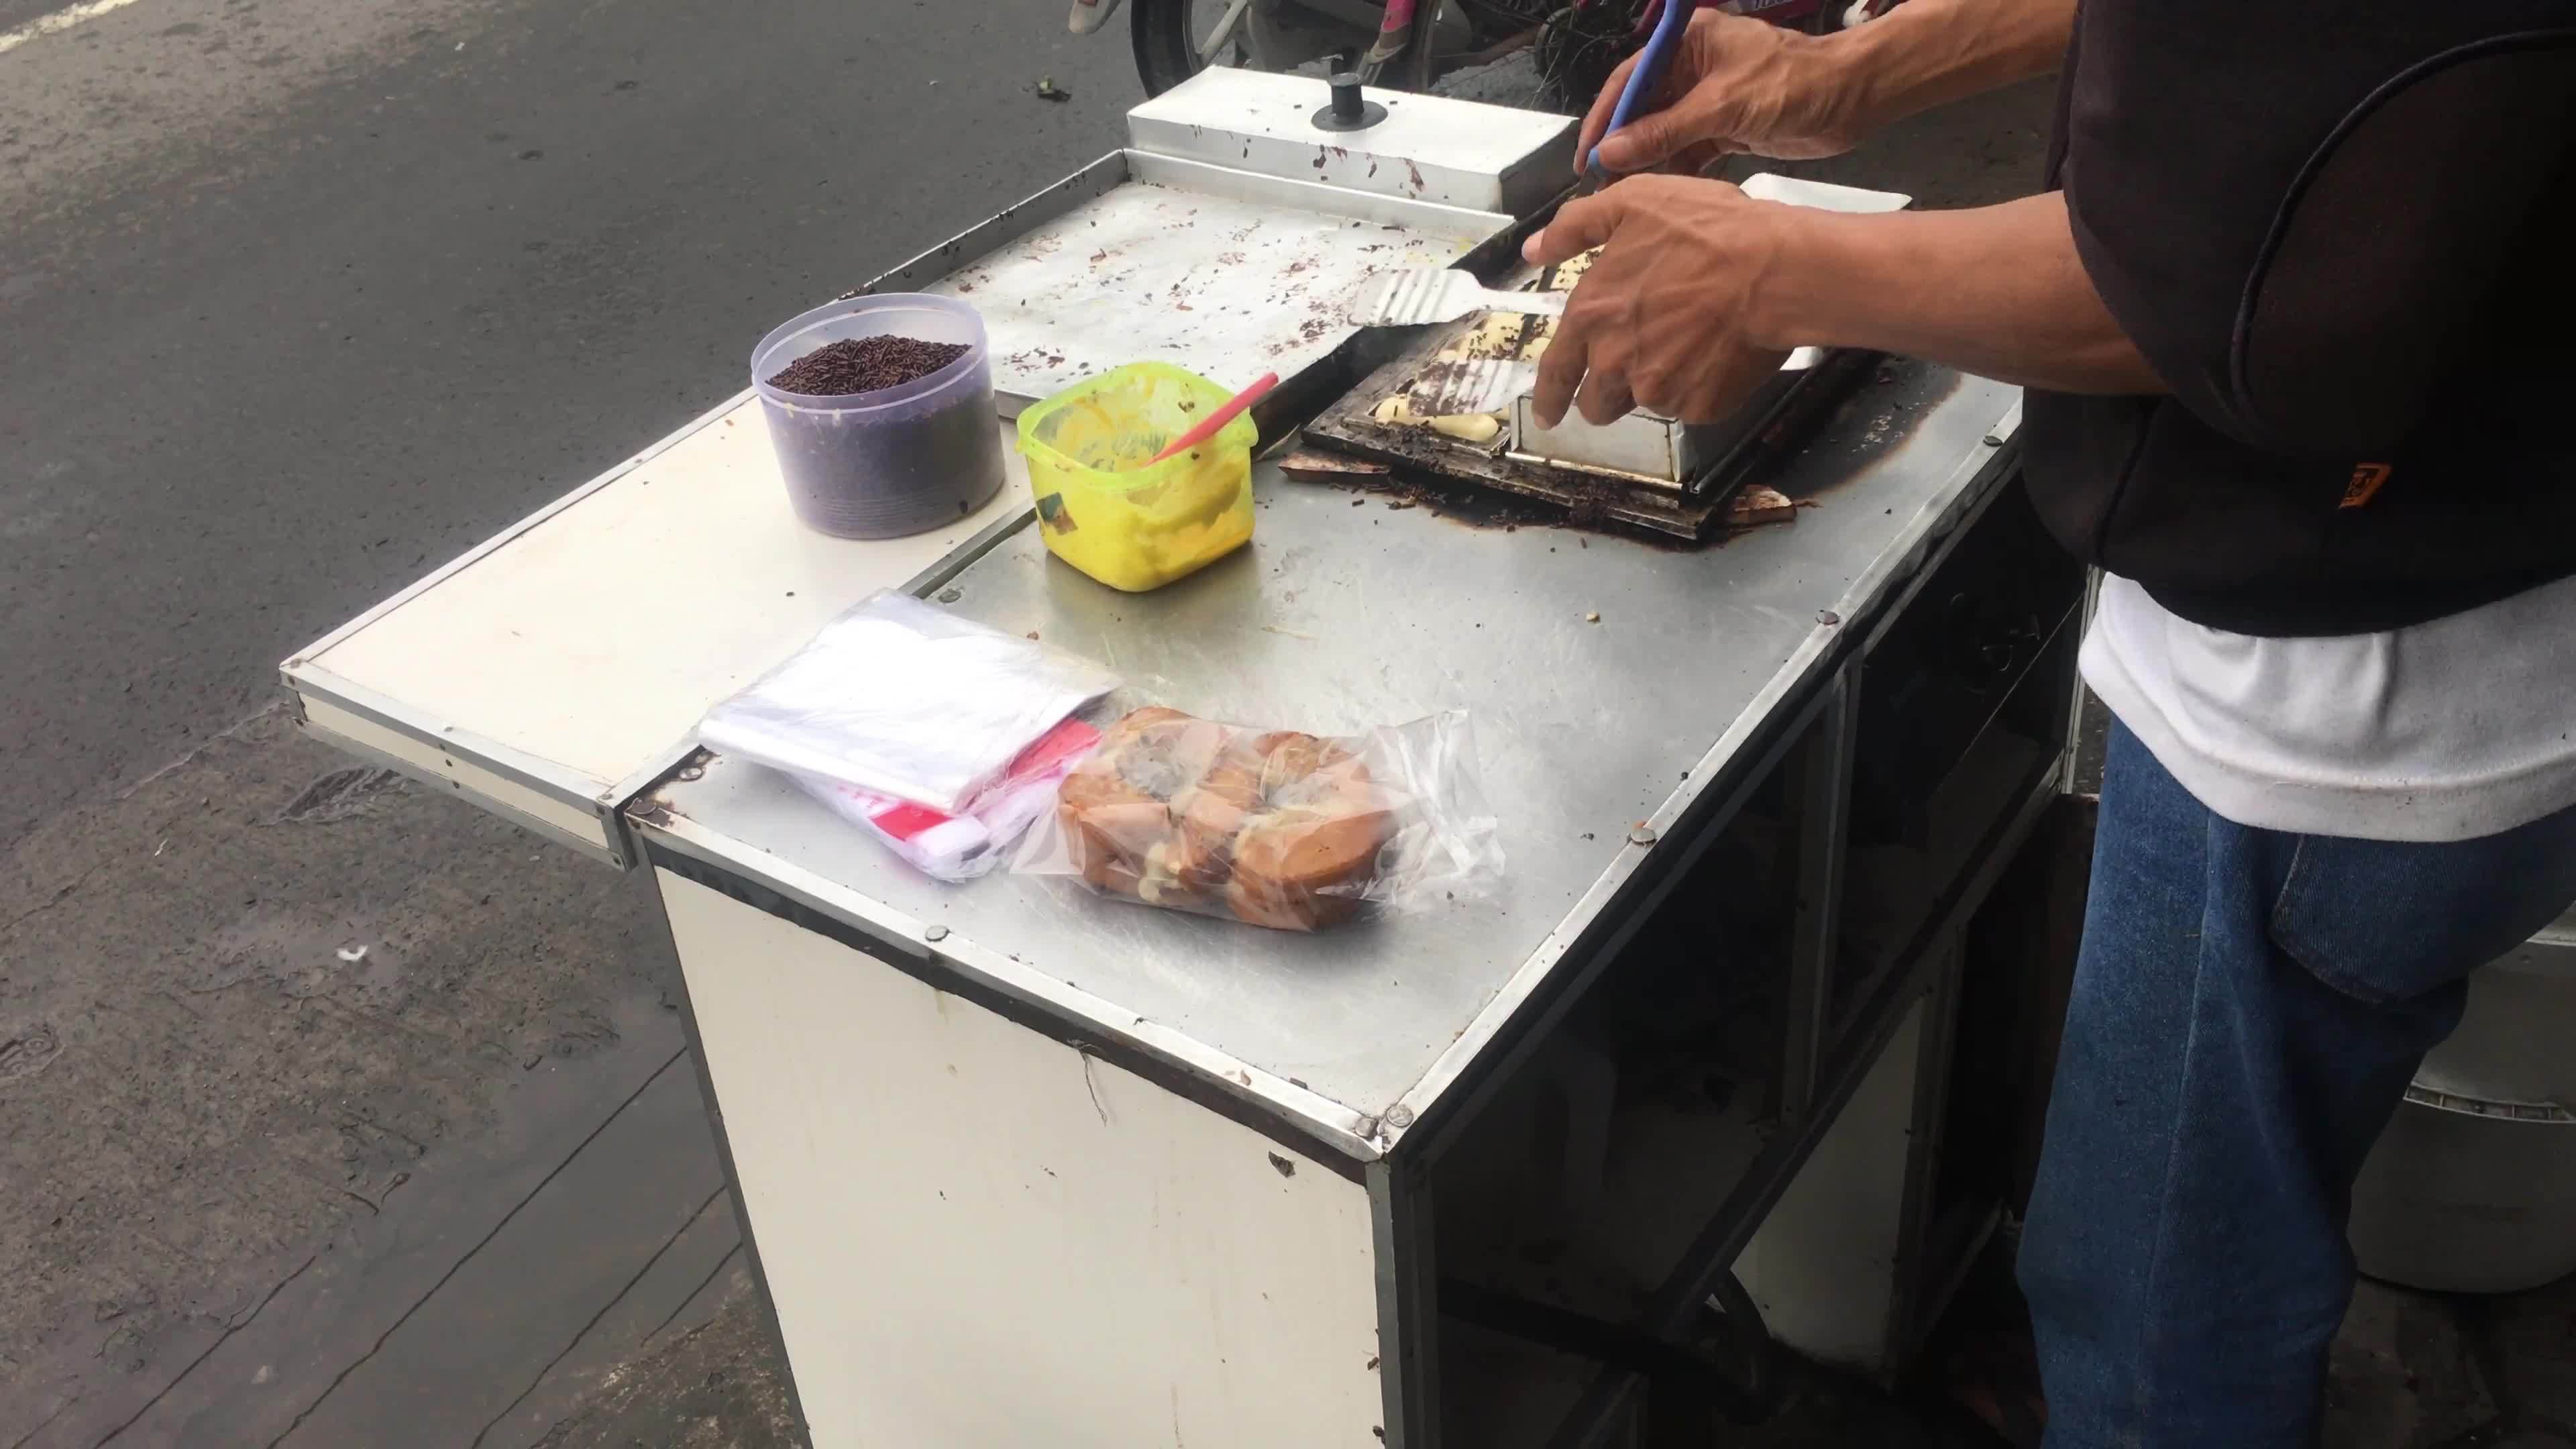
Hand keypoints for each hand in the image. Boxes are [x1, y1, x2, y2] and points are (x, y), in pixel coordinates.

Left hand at [1521, 176, 1796, 428]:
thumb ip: (1575, 227)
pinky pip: (1689, 406)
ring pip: (1643, 403)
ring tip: (1685, 350)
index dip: (1548, 398)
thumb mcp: (1634, 203)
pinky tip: (1718, 353)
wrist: (1773, 270)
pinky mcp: (1698, 407)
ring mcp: (1657, 390)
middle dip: (1606, 395)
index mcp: (1592, 316)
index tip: (1546, 417)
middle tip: (1634, 371)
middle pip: (1596, 402)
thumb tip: (1533, 249)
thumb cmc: (1706, 230)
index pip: (1555, 373)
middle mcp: (1615, 362)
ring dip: (1653, 387)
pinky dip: (1698, 387)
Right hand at [1576, 9, 1870, 177]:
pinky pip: (1690, 151)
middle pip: (1644, 109)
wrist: (1854, 98)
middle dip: (1623, 145)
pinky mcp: (1726, 129)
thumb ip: (1665, 130)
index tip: (1585, 153)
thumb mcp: (1723, 106)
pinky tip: (1661, 194)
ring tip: (1624, 195)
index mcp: (1688, 43)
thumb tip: (1610, 152)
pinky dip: (1677, 171)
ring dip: (1648, 163)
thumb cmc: (1794, 83)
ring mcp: (1709, 101)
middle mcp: (1694, 68)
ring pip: (1665, 134)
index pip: (1631, 79)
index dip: (1605, 117)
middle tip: (1598, 182)